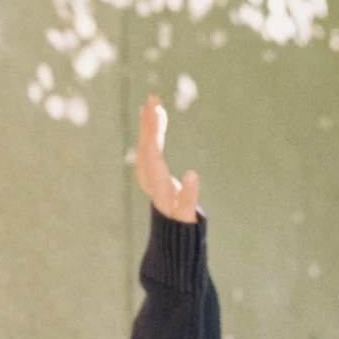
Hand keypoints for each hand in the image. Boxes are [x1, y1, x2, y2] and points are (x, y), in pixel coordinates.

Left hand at [134, 94, 200, 222]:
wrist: (170, 238)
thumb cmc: (182, 227)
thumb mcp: (187, 216)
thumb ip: (189, 198)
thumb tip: (192, 174)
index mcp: (159, 188)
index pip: (153, 158)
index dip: (153, 136)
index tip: (156, 114)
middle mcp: (151, 181)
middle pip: (148, 150)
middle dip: (150, 125)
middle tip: (153, 100)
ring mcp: (149, 178)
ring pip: (145, 147)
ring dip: (149, 125)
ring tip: (152, 102)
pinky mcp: (150, 174)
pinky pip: (147, 149)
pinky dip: (149, 132)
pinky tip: (150, 115)